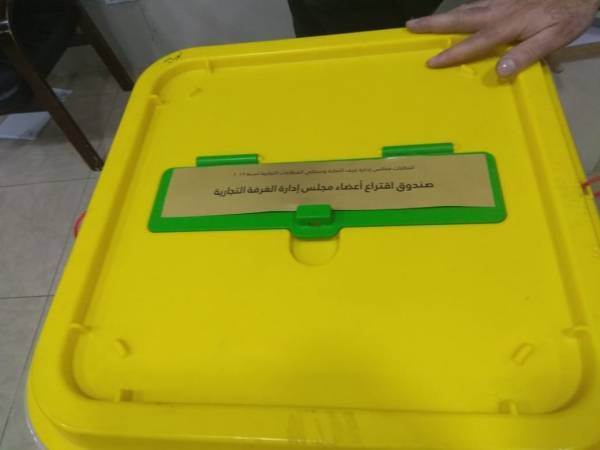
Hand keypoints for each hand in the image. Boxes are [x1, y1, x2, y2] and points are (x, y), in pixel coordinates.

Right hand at [406, 0, 599, 76]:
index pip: (474, 43)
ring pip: (467, 7)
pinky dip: (462, 8)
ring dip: (443, 16)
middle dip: (433, 23)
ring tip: (422, 21)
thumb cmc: (570, 13)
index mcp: (508, 25)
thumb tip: (499, 71)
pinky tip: (456, 12)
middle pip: (460, 17)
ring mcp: (501, 0)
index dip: (452, 54)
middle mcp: (499, 10)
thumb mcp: (555, 37)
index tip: (430, 62)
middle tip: (409, 26)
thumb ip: (527, 53)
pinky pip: (477, 2)